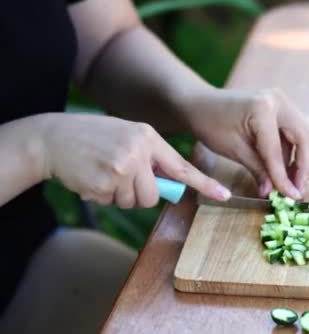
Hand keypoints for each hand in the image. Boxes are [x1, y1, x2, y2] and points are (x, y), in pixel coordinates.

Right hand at [39, 113, 229, 207]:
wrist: (52, 137)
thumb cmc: (94, 139)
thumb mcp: (128, 137)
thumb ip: (151, 158)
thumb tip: (171, 186)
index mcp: (148, 137)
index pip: (181, 166)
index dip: (204, 183)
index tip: (225, 195)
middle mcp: (139, 151)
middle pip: (154, 195)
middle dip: (138, 194)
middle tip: (119, 177)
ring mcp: (122, 167)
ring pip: (134, 201)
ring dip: (118, 195)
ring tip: (103, 174)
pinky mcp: (104, 182)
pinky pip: (112, 202)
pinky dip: (101, 195)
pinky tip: (91, 177)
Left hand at [186, 88, 308, 198]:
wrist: (200, 104)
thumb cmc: (211, 125)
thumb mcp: (234, 150)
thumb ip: (258, 170)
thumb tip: (272, 192)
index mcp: (263, 109)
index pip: (278, 150)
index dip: (284, 177)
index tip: (292, 197)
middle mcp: (278, 100)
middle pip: (304, 137)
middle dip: (303, 166)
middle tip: (298, 189)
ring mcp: (281, 101)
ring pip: (302, 134)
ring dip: (300, 159)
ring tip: (292, 182)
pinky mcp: (280, 107)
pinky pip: (293, 131)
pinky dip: (291, 150)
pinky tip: (285, 169)